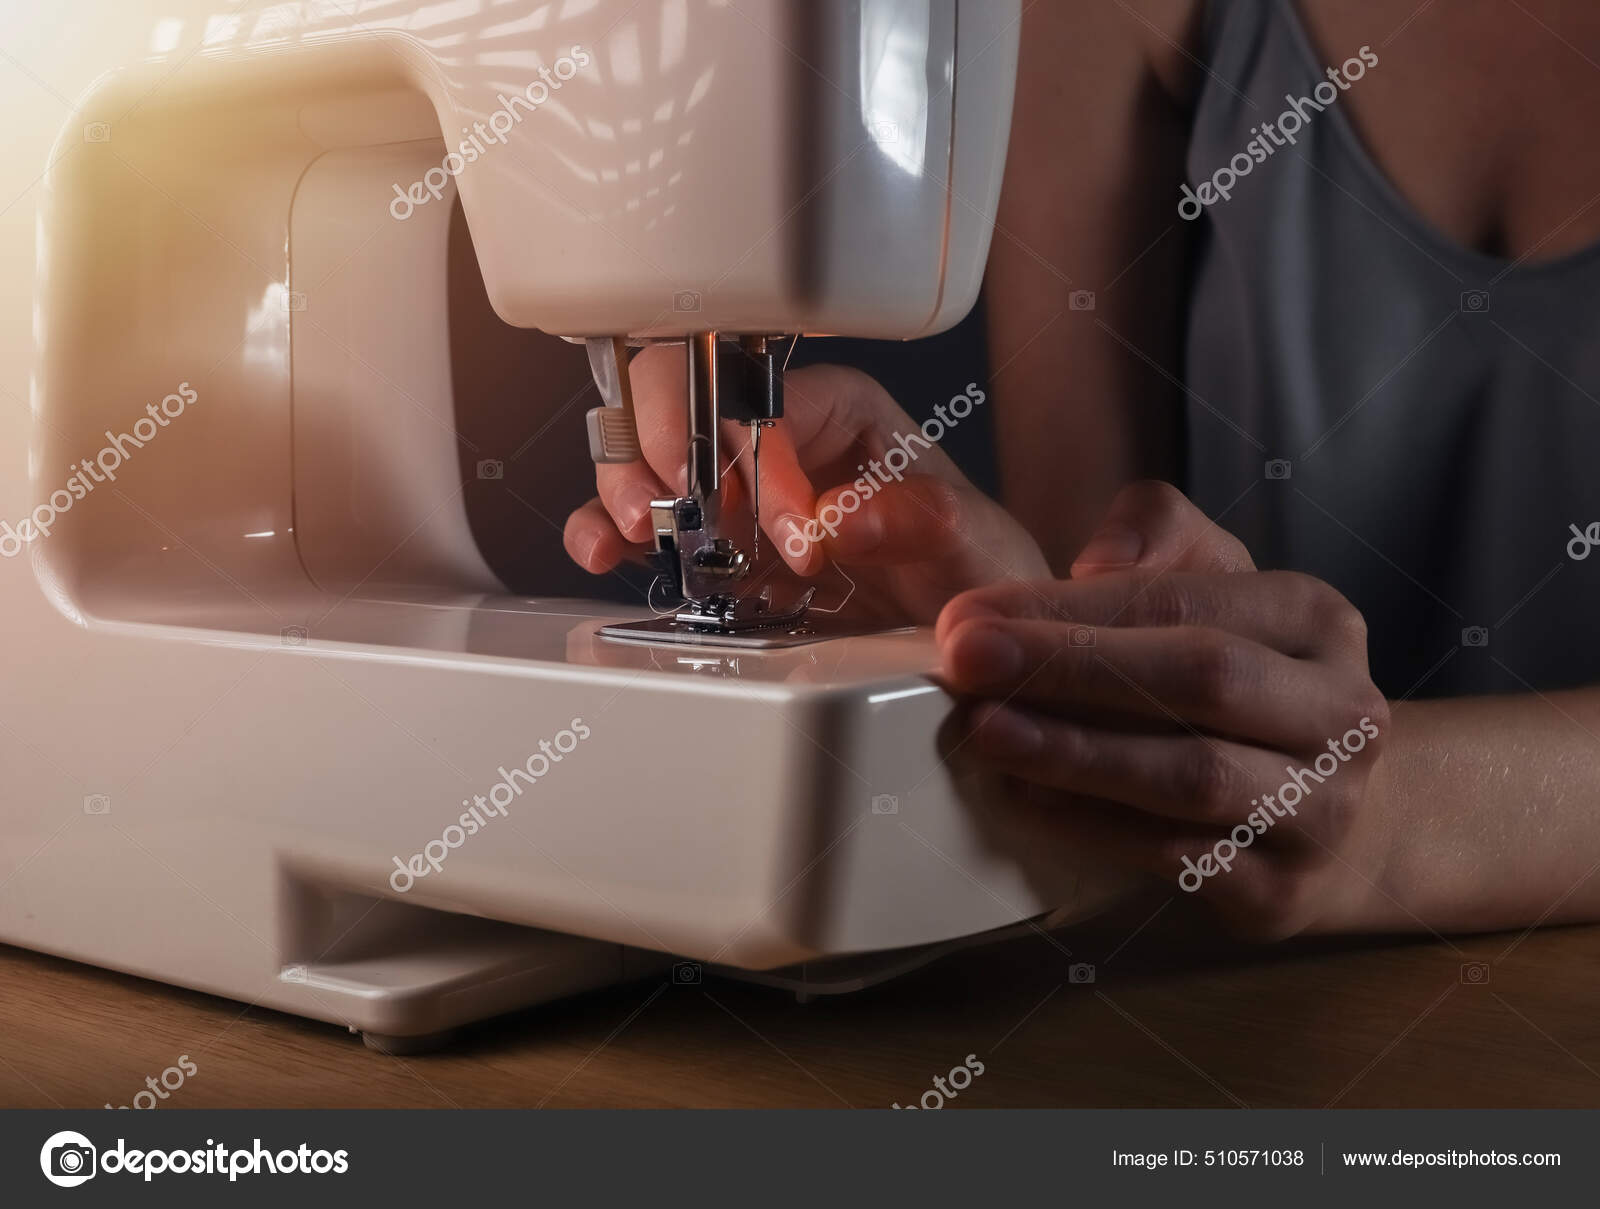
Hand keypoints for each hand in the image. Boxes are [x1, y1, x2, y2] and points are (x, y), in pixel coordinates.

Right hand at [564, 346, 1048, 623]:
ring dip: (626, 488)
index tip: (796, 537)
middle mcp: (771, 436)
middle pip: (679, 400)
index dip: (764, 461)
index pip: (766, 400)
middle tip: (673, 511)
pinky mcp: (706, 541)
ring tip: (642, 530)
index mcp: (835, 406)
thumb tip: (840, 516)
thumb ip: (915, 518)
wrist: (955, 622)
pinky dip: (607, 532)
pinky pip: (635, 521)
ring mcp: (730, 487)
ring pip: (643, 454)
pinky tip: (606, 552)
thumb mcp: (967, 537)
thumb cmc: (967, 560)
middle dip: (662, 448)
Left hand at [936, 481, 1391, 938]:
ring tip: (986, 731)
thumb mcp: (1214, 582)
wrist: (1322, 808)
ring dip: (1075, 754)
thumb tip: (1097, 561)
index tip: (973, 614)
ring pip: (1193, 776)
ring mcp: (1321, 809)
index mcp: (1317, 621)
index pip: (1184, 600)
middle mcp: (1340, 713)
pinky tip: (1025, 799)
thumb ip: (1158, 533)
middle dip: (1071, 667)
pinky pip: (1177, 857)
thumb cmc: (1241, 677)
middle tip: (966, 661)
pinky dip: (1094, 828)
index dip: (1071, 608)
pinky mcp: (1284, 892)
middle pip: (1201, 678)